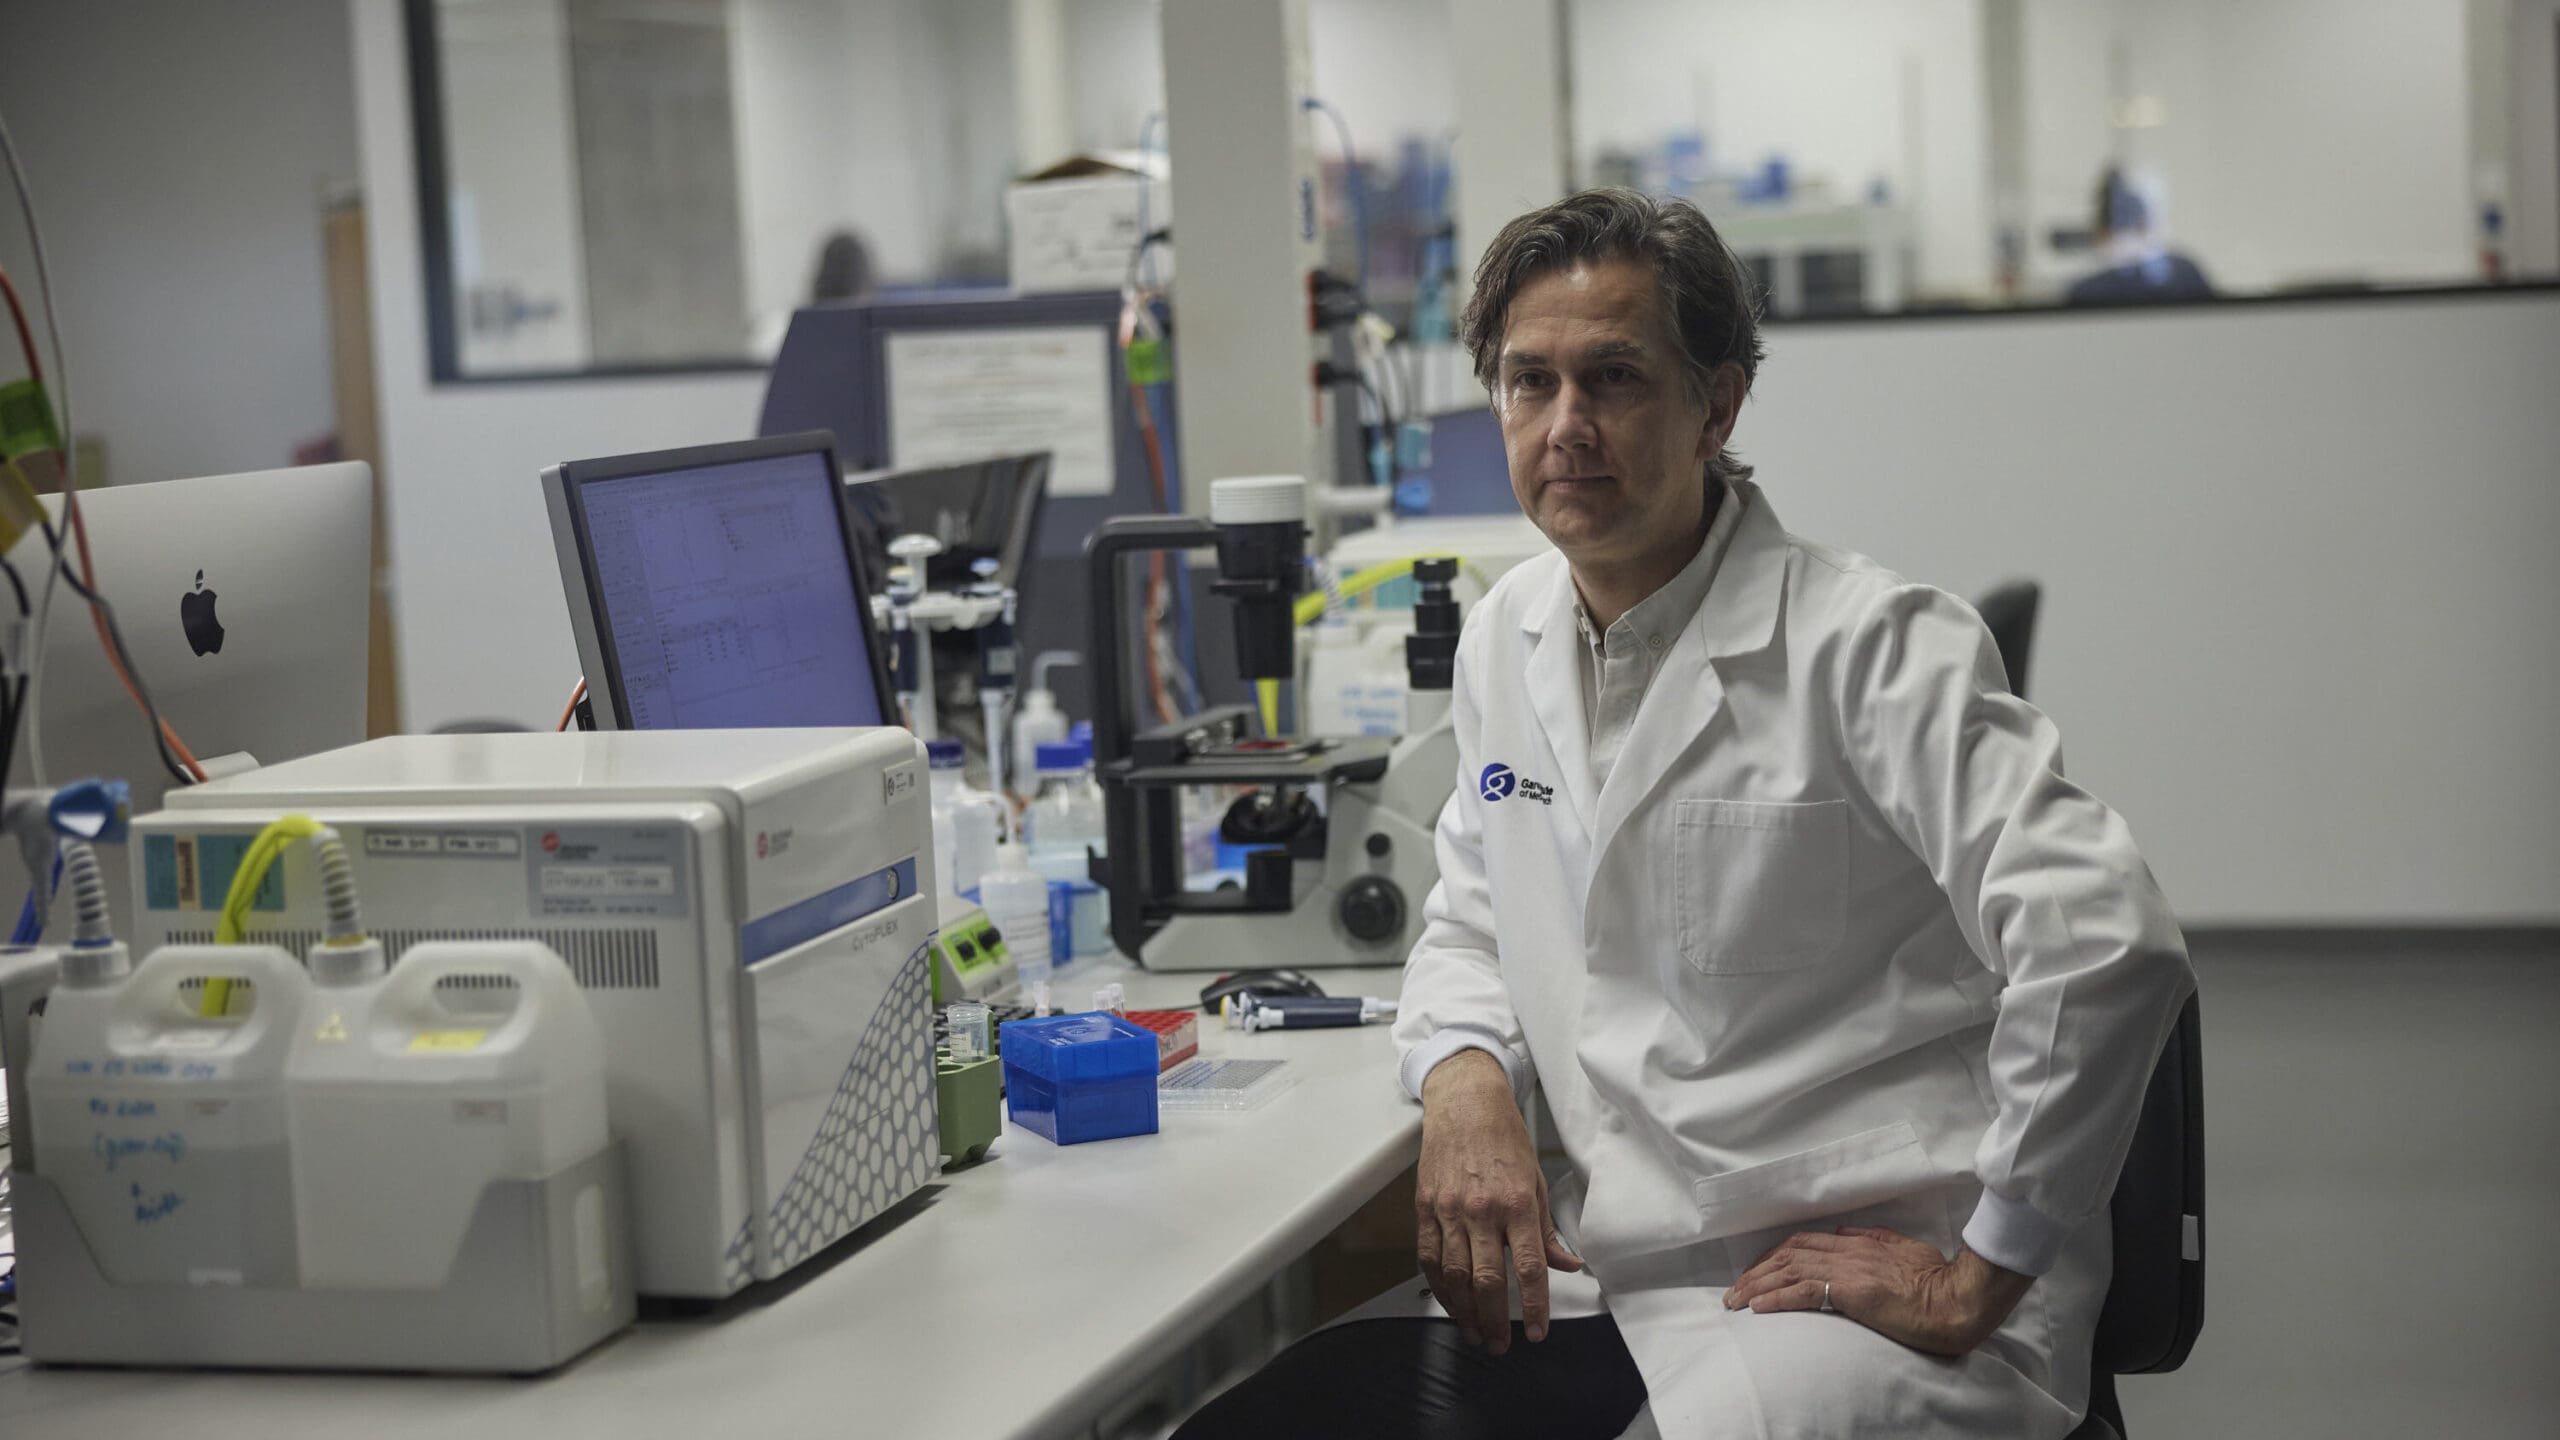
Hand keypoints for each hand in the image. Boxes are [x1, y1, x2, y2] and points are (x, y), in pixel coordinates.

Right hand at [1415, 1050, 1583, 1353]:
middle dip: (1495, 1320)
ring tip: (1475, 1333)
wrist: (1464, 1103)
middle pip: (1487, 1279)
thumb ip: (1547, 1230)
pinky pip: (1428, 1256)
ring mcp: (1449, 1209)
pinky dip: (1439, 1286)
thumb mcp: (1535, 1179)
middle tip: (1501, 1345)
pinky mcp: (1425, 1207)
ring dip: (1465, 1311)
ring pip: (1454, 1275)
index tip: (1537, 1332)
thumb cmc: (1504, 1138)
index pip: (1529, 1267)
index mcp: (1516, 1203)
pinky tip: (1449, 1303)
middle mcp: (1481, 1209)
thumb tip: (1567, 1265)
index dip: (1535, 1306)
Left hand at [1722, 1226, 2032, 1356]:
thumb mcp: (1902, 1248)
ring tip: (1736, 1301)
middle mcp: (1848, 1251)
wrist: (1955, 1300)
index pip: (1802, 1242)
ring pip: (1789, 1271)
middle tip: (1735, 1290)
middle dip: (1756, 1271)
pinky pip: (1805, 1292)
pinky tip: (1758, 1307)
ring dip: (1757, 1286)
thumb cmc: (1936, 1279)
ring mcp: (1849, 1269)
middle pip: (1788, 1254)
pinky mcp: (1853, 1292)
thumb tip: (1844, 1232)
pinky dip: (1777, 1298)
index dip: (1773, 1255)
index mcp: (1858, 1242)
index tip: (1756, 1270)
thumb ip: (1872, 1239)